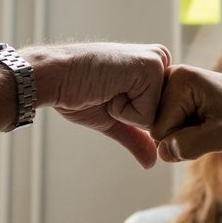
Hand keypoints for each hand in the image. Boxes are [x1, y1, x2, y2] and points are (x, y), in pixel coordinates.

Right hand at [28, 43, 169, 166]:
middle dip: (133, 117)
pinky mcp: (151, 67)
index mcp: (154, 69)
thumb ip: (136, 137)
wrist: (56, 77)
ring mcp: (158, 62)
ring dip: (127, 114)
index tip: (110, 95)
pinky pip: (148, 116)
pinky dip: (123, 111)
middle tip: (108, 93)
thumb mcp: (112, 119)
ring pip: (158, 118)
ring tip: (108, 90)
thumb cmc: (78, 91)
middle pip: (165, 117)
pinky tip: (108, 88)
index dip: (133, 118)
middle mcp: (161, 60)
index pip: (163, 115)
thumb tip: (152, 162)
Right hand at [150, 65, 221, 162]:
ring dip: (184, 134)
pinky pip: (168, 123)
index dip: (183, 140)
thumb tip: (162, 153)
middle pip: (157, 128)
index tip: (210, 128)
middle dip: (182, 136)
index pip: (159, 130)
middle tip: (210, 127)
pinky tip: (203, 120)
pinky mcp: (174, 92)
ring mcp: (171, 83)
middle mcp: (170, 76)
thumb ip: (191, 145)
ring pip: (162, 128)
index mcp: (179, 80)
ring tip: (209, 122)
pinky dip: (185, 129)